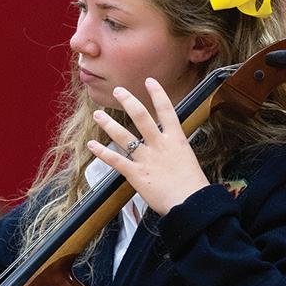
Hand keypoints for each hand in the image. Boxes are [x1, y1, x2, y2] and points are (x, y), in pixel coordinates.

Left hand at [87, 78, 208, 214]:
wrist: (191, 203)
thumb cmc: (193, 187)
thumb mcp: (187, 162)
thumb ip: (175, 154)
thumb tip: (169, 154)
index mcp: (176, 140)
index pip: (167, 110)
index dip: (158, 94)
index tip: (149, 81)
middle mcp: (160, 145)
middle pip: (141, 116)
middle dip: (128, 101)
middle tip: (118, 91)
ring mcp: (146, 158)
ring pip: (124, 136)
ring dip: (109, 124)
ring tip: (97, 114)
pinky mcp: (136, 174)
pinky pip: (116, 160)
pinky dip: (102, 153)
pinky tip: (92, 145)